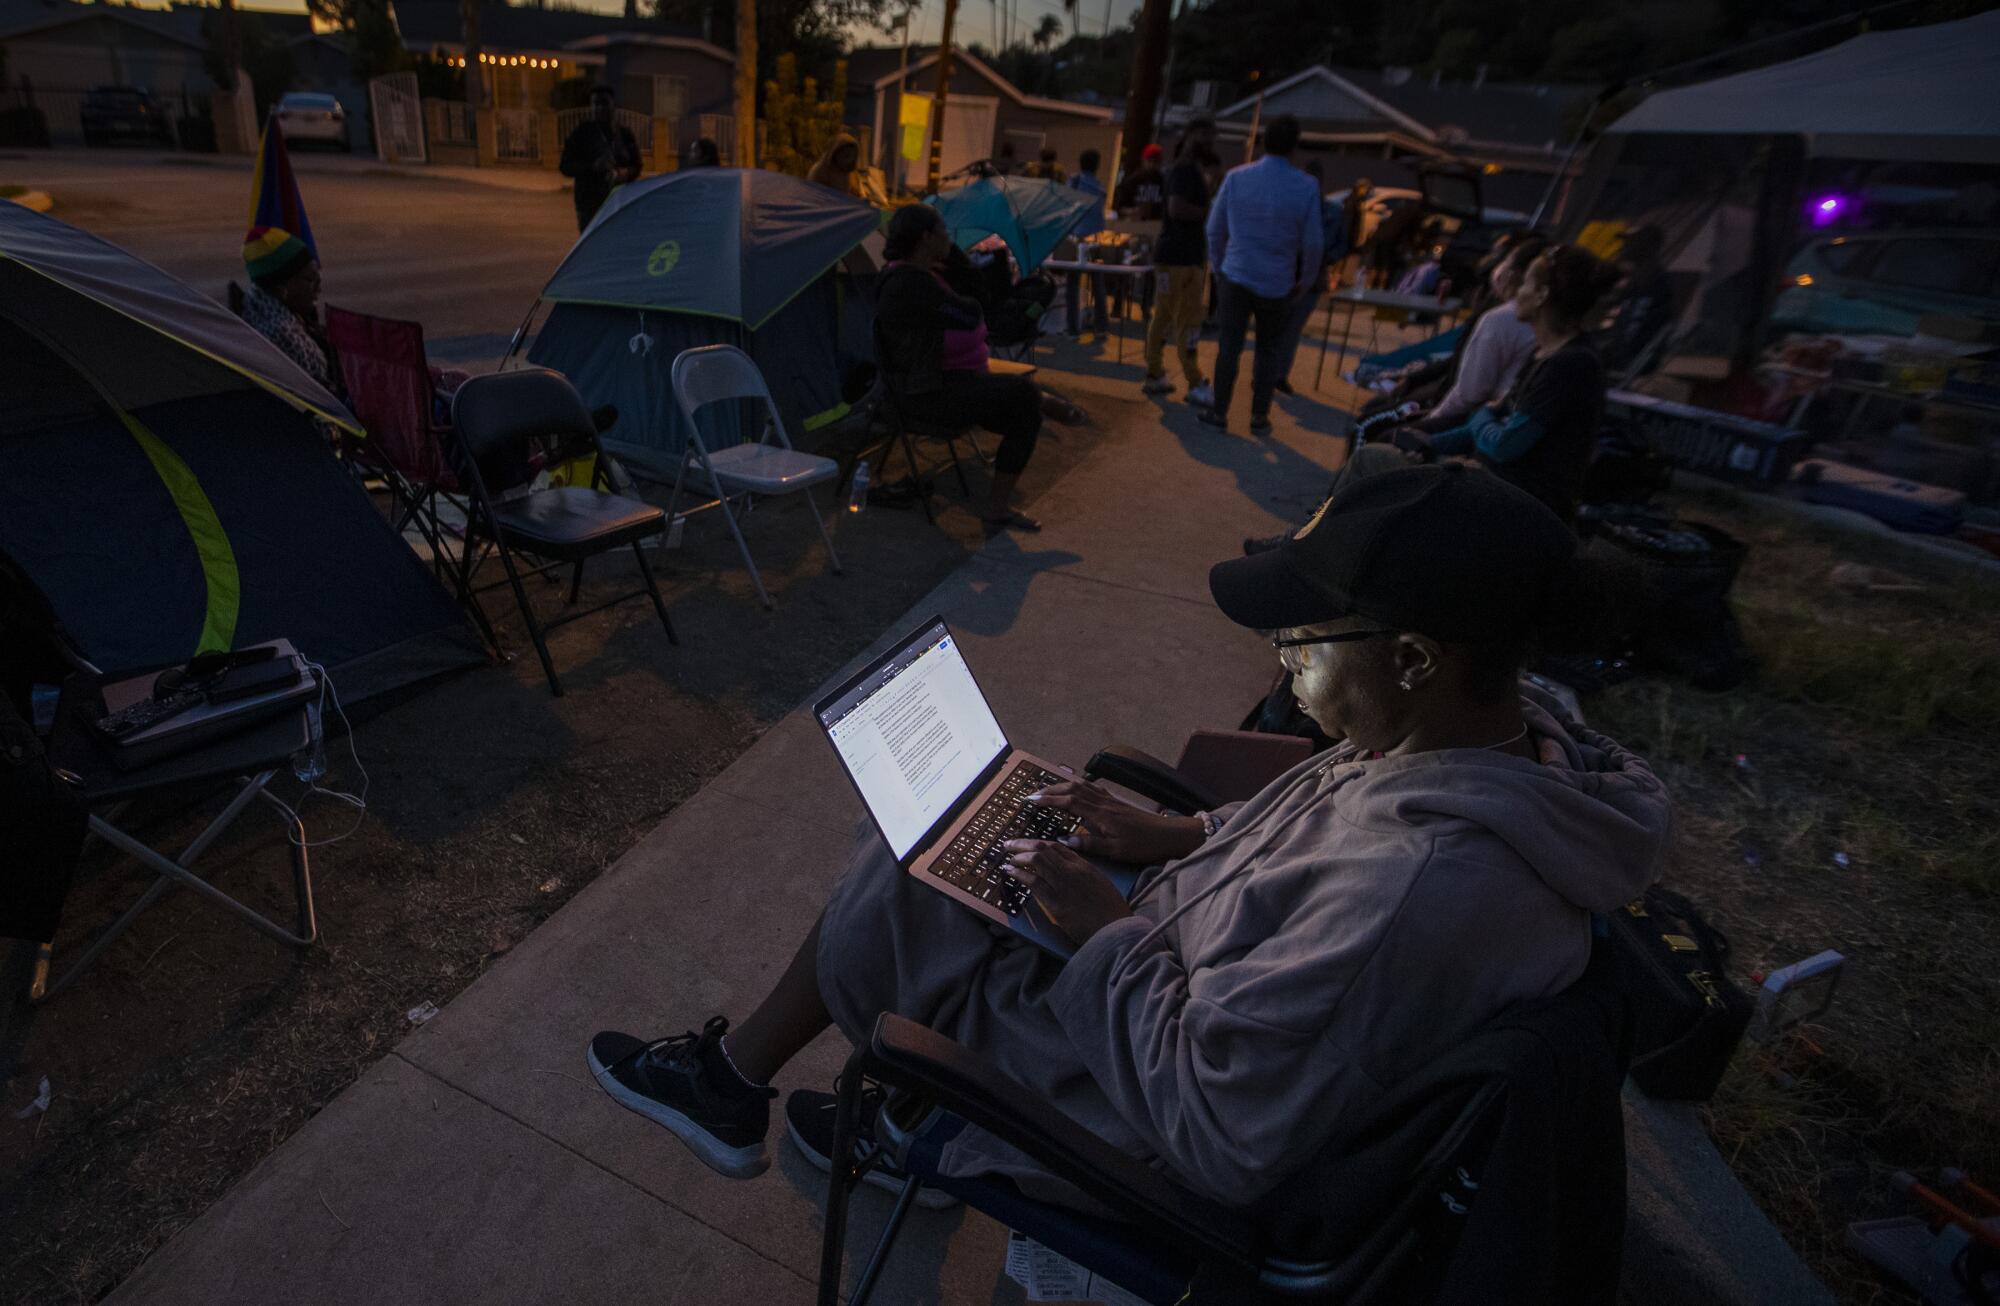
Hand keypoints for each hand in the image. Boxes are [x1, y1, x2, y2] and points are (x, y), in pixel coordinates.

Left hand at [1004, 839, 1133, 946]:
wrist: (1116, 930)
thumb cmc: (1111, 912)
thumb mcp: (1100, 885)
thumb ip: (1084, 876)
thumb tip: (1068, 874)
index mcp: (1085, 866)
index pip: (1058, 847)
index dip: (1040, 843)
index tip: (1028, 844)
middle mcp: (1073, 871)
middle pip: (1043, 849)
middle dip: (1023, 844)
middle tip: (1010, 844)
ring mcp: (1064, 884)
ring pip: (1036, 860)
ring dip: (1018, 857)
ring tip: (1008, 859)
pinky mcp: (1056, 901)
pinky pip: (1033, 881)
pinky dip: (1019, 874)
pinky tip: (1010, 872)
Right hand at [1026, 779, 1205, 864]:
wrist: (1168, 835)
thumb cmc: (1143, 845)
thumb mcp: (1115, 851)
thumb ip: (1089, 844)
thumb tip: (1063, 840)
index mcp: (1100, 815)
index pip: (1069, 802)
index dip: (1048, 800)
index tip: (1031, 801)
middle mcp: (1103, 803)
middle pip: (1072, 789)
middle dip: (1050, 790)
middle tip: (1032, 795)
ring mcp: (1111, 800)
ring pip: (1082, 786)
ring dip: (1062, 786)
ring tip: (1047, 790)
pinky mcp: (1116, 802)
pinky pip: (1093, 789)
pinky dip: (1078, 786)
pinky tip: (1074, 790)